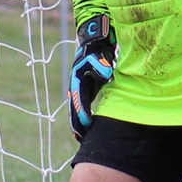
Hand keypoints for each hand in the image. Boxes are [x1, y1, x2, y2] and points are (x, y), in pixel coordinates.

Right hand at [67, 14, 114, 138]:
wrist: (94, 45)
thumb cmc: (96, 51)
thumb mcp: (97, 56)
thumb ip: (100, 64)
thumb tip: (106, 73)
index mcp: (77, 81)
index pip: (79, 100)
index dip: (82, 112)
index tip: (86, 123)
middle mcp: (76, 87)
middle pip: (74, 108)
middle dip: (77, 123)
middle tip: (80, 137)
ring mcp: (79, 89)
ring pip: (76, 109)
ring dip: (78, 123)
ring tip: (80, 137)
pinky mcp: (85, 90)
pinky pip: (82, 106)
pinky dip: (82, 117)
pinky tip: (86, 128)